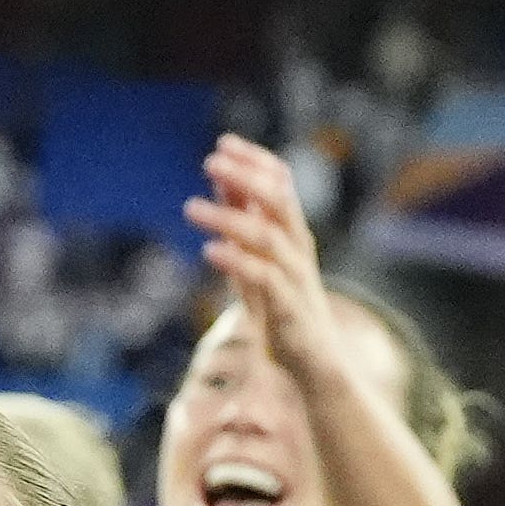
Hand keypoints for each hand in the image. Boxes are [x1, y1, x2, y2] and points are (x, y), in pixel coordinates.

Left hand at [183, 134, 335, 369]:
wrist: (315, 362)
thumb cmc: (282, 307)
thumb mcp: (258, 259)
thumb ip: (242, 223)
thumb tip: (222, 183)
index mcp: (293, 232)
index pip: (281, 183)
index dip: (255, 161)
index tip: (223, 143)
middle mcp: (298, 247)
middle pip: (278, 200)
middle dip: (246, 177)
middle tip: (210, 162)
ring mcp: (295, 276)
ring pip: (266, 236)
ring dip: (228, 218)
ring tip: (189, 207)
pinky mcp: (287, 308)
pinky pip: (263, 278)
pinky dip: (236, 261)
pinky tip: (210, 250)